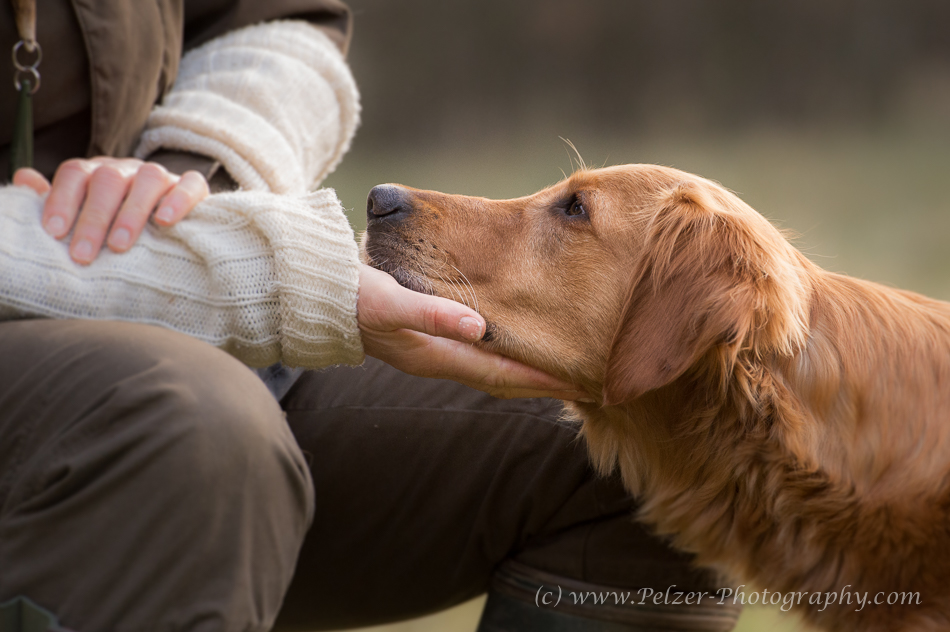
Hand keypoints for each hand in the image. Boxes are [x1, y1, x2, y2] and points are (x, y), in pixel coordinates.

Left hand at [14, 157, 209, 264]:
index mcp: (96, 174)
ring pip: (148, 180)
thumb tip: (24, 177)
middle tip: (83, 254)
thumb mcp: (82, 216)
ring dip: (131, 213)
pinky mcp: (192, 187)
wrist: (169, 230)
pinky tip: (165, 222)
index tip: (54, 232)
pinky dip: (178, 200)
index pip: (74, 174)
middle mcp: (127, 170)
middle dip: (93, 218)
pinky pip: (190, 185)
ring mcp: (161, 176)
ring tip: (119, 246)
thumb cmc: (115, 228)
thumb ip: (56, 200)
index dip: (61, 200)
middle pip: (108, 180)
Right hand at [358, 265, 590, 399]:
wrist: (314, 295)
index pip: (499, 373)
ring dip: (522, 366)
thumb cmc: (350, 297)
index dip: (538, 378)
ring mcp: (432, 348)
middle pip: (500, 376)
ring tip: (557, 363)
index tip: (577, 382)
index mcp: (434, 355)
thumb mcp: (388, 302)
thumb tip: (477, 328)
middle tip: (583, 379)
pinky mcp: (426, 333)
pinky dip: (501, 350)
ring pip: (490, 364)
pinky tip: (513, 339)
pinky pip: (475, 349)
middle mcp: (438, 357)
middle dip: (539, 380)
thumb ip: (431, 314)